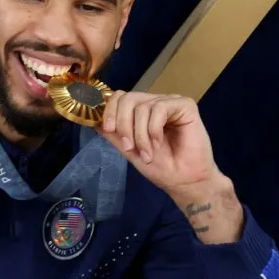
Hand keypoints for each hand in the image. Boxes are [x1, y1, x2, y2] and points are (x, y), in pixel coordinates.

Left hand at [98, 91, 244, 243]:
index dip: (110, 111)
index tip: (109, 130)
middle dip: (123, 125)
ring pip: (141, 106)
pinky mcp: (185, 106)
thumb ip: (113, 133)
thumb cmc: (160, 166)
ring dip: (140, 134)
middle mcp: (155, 102)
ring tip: (147, 152)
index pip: (119, 97)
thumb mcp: (128, 148)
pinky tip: (159, 143)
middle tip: (129, 147)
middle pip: (127, 98)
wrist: (185, 181)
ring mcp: (170, 102)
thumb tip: (92, 120)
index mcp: (142, 110)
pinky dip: (153, 129)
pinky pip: (159, 108)